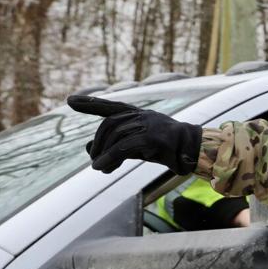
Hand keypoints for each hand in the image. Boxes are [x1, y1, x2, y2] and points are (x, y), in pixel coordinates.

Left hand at [68, 95, 202, 174]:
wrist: (197, 154)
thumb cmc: (170, 150)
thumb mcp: (140, 145)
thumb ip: (116, 145)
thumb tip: (88, 149)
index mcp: (140, 115)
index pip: (111, 107)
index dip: (90, 104)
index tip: (70, 101)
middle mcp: (143, 116)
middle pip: (110, 124)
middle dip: (98, 142)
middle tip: (94, 160)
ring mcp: (150, 125)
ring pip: (116, 135)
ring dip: (103, 153)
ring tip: (98, 167)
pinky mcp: (154, 139)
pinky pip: (125, 147)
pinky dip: (110, 157)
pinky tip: (102, 167)